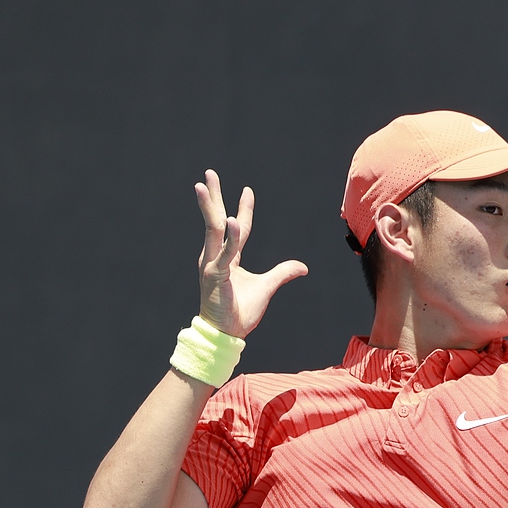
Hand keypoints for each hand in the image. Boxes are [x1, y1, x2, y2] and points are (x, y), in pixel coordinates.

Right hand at [195, 170, 307, 337]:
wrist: (227, 334)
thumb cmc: (240, 312)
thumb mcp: (267, 287)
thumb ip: (282, 273)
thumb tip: (303, 267)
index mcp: (227, 258)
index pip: (235, 228)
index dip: (243, 209)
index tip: (247, 190)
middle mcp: (216, 257)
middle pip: (215, 220)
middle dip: (213, 196)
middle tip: (209, 174)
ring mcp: (213, 264)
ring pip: (212, 229)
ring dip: (209, 206)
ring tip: (205, 185)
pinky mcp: (214, 274)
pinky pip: (224, 252)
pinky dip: (230, 237)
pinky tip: (232, 220)